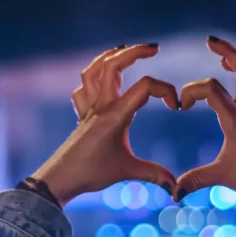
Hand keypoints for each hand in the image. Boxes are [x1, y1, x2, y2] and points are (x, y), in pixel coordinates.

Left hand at [31, 44, 179, 206]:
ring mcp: (88, 109)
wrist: (59, 179)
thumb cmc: (91, 174)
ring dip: (109, 56)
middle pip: (113, 65)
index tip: (175, 107)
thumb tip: (176, 188)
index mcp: (116, 115)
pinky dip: (92, 79)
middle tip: (155, 48)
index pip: (145, 87)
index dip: (166, 91)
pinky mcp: (81, 116)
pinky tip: (102, 82)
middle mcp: (101, 106)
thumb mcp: (127, 171)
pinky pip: (82, 89)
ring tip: (125, 50)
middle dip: (134, 52)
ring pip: (93, 70)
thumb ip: (154, 174)